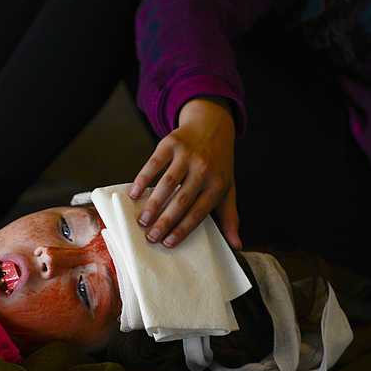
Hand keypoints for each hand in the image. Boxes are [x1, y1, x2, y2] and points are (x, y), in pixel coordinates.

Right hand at [129, 97, 241, 248]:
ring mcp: (188, 155)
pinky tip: (134, 194)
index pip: (198, 213)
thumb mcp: (228, 188)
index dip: (182, 229)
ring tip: (142, 221)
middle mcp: (204, 170)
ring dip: (152, 204)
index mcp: (218, 185)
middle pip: (181, 201)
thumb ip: (230, 217)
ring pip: (166, 184)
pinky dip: (142, 179)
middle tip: (150, 237)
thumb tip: (236, 246)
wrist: (212, 125)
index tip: (167, 243)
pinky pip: (154, 163)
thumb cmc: (218, 164)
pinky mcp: (172, 143)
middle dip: (164, 222)